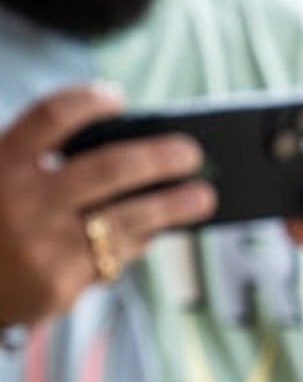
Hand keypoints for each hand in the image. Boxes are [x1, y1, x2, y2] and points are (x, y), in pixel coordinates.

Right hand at [0, 85, 216, 327]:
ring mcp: (43, 246)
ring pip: (125, 220)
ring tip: (203, 197)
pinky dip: (139, 240)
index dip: (87, 103)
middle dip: (157, 158)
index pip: (50, 117)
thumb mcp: (0, 182)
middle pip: (107, 169)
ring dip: (172, 206)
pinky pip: (115, 257)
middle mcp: (22, 202)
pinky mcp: (60, 284)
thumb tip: (128, 152)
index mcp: (0, 165)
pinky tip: (157, 229)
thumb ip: (44, 166)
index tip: (117, 97)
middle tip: (191, 152)